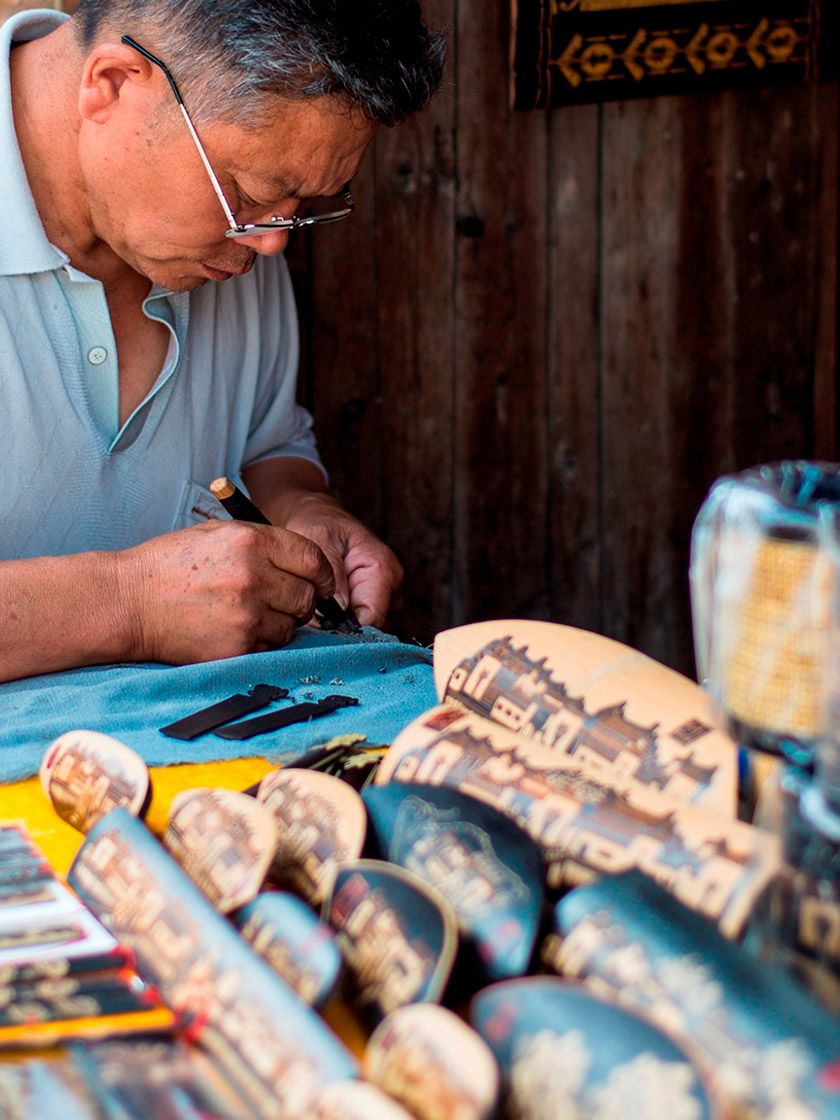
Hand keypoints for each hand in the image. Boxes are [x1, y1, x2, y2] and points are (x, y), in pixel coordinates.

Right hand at [119, 518, 334, 663]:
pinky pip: (269, 647)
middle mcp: (254, 576)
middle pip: (307, 596)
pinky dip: (259, 642)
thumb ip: (263, 543)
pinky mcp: (236, 646)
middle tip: (279, 602)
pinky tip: (233, 629)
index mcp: (251, 541)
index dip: (322, 573)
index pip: (313, 558)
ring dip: (279, 623)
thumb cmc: (169, 566)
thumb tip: (305, 564)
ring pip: (291, 626)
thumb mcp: (216, 534)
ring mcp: (246, 614)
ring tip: (247, 614)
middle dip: (300, 601)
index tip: (320, 582)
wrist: (126, 602)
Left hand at [284, 495, 403, 628]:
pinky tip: (326, 611)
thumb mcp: (319, 541)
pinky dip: (344, 625)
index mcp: (383, 569)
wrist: (321, 518)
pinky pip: (364, 626)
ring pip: (369, 631)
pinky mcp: (377, 602)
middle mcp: (393, 586)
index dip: (345, 630)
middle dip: (342, 629)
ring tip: (317, 610)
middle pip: (373, 628)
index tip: (318, 627)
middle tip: (312, 617)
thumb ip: (331, 576)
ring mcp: (388, 596)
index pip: (373, 618)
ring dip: (342, 628)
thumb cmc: (319, 526)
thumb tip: (339, 611)